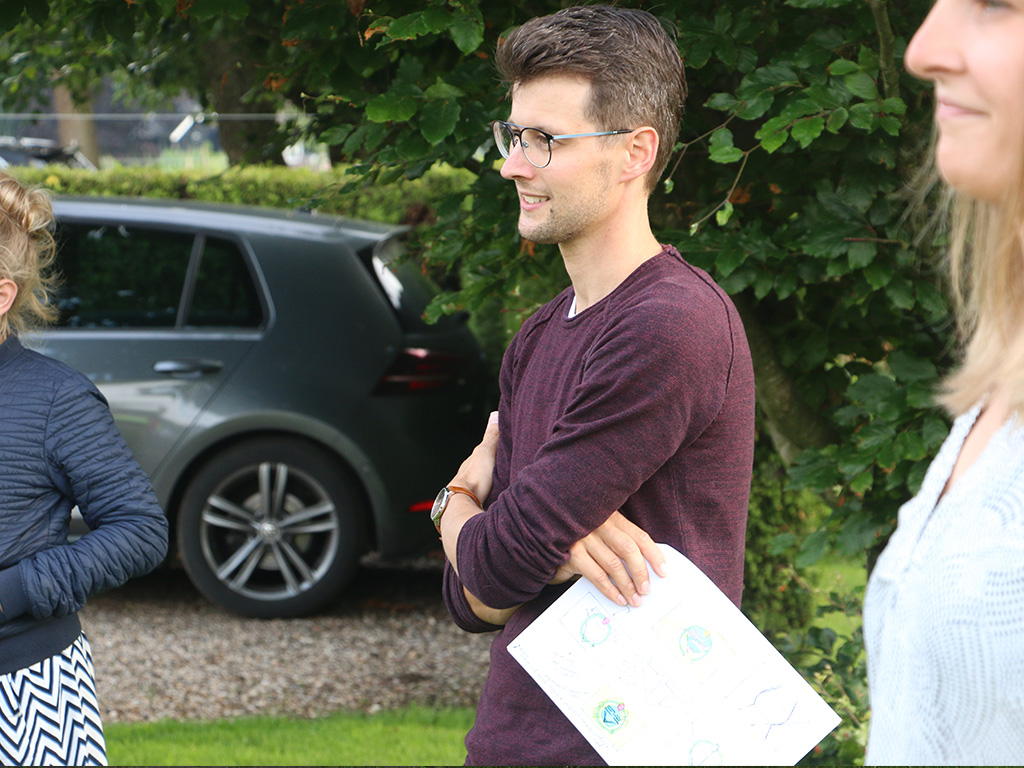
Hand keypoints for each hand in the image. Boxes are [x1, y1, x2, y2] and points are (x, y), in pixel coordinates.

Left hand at [449, 410, 499, 504]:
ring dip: (491, 480)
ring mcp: (470, 488)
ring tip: (503, 480)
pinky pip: (484, 493)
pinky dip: (490, 492)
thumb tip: (495, 415)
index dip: (493, 448)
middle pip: (481, 466)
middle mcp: (468, 473)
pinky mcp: (474, 501)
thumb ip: (491, 437)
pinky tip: (496, 495)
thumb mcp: (486, 452)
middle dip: (492, 465)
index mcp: (471, 460)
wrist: (463, 502)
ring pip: (482, 480)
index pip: (483, 450)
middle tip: (505, 464)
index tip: (503, 446)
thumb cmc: (474, 477)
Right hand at [550, 511, 665, 607]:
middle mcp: (598, 524)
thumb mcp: (600, 536)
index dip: (654, 554)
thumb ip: (618, 544)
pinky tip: (618, 598)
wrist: (541, 542)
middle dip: (641, 572)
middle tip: (647, 590)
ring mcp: (584, 538)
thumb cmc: (578, 542)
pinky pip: (597, 575)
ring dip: (627, 585)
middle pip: (628, 549)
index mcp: (610, 517)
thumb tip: (646, 569)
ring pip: (613, 564)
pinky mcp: (572, 553)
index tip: (664, 572)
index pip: (638, 536)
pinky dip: (610, 589)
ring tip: (635, 599)